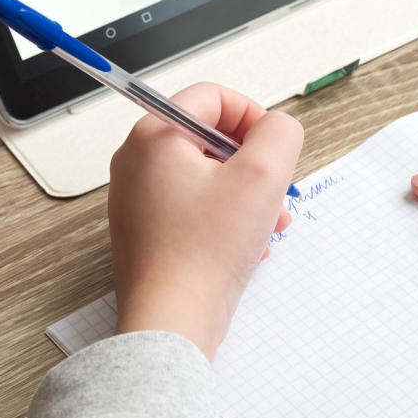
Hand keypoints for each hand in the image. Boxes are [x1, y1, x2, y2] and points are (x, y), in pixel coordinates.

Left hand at [109, 82, 302, 356]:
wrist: (172, 320)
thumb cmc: (205, 253)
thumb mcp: (263, 175)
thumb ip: (280, 133)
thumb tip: (277, 127)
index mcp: (154, 136)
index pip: (212, 97)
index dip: (252, 116)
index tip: (273, 147)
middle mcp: (137, 163)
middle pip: (210, 138)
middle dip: (254, 163)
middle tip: (275, 189)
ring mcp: (139, 200)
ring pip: (208, 177)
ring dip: (247, 194)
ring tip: (271, 224)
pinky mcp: (148, 232)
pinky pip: (196, 209)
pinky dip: (227, 219)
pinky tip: (250, 246)